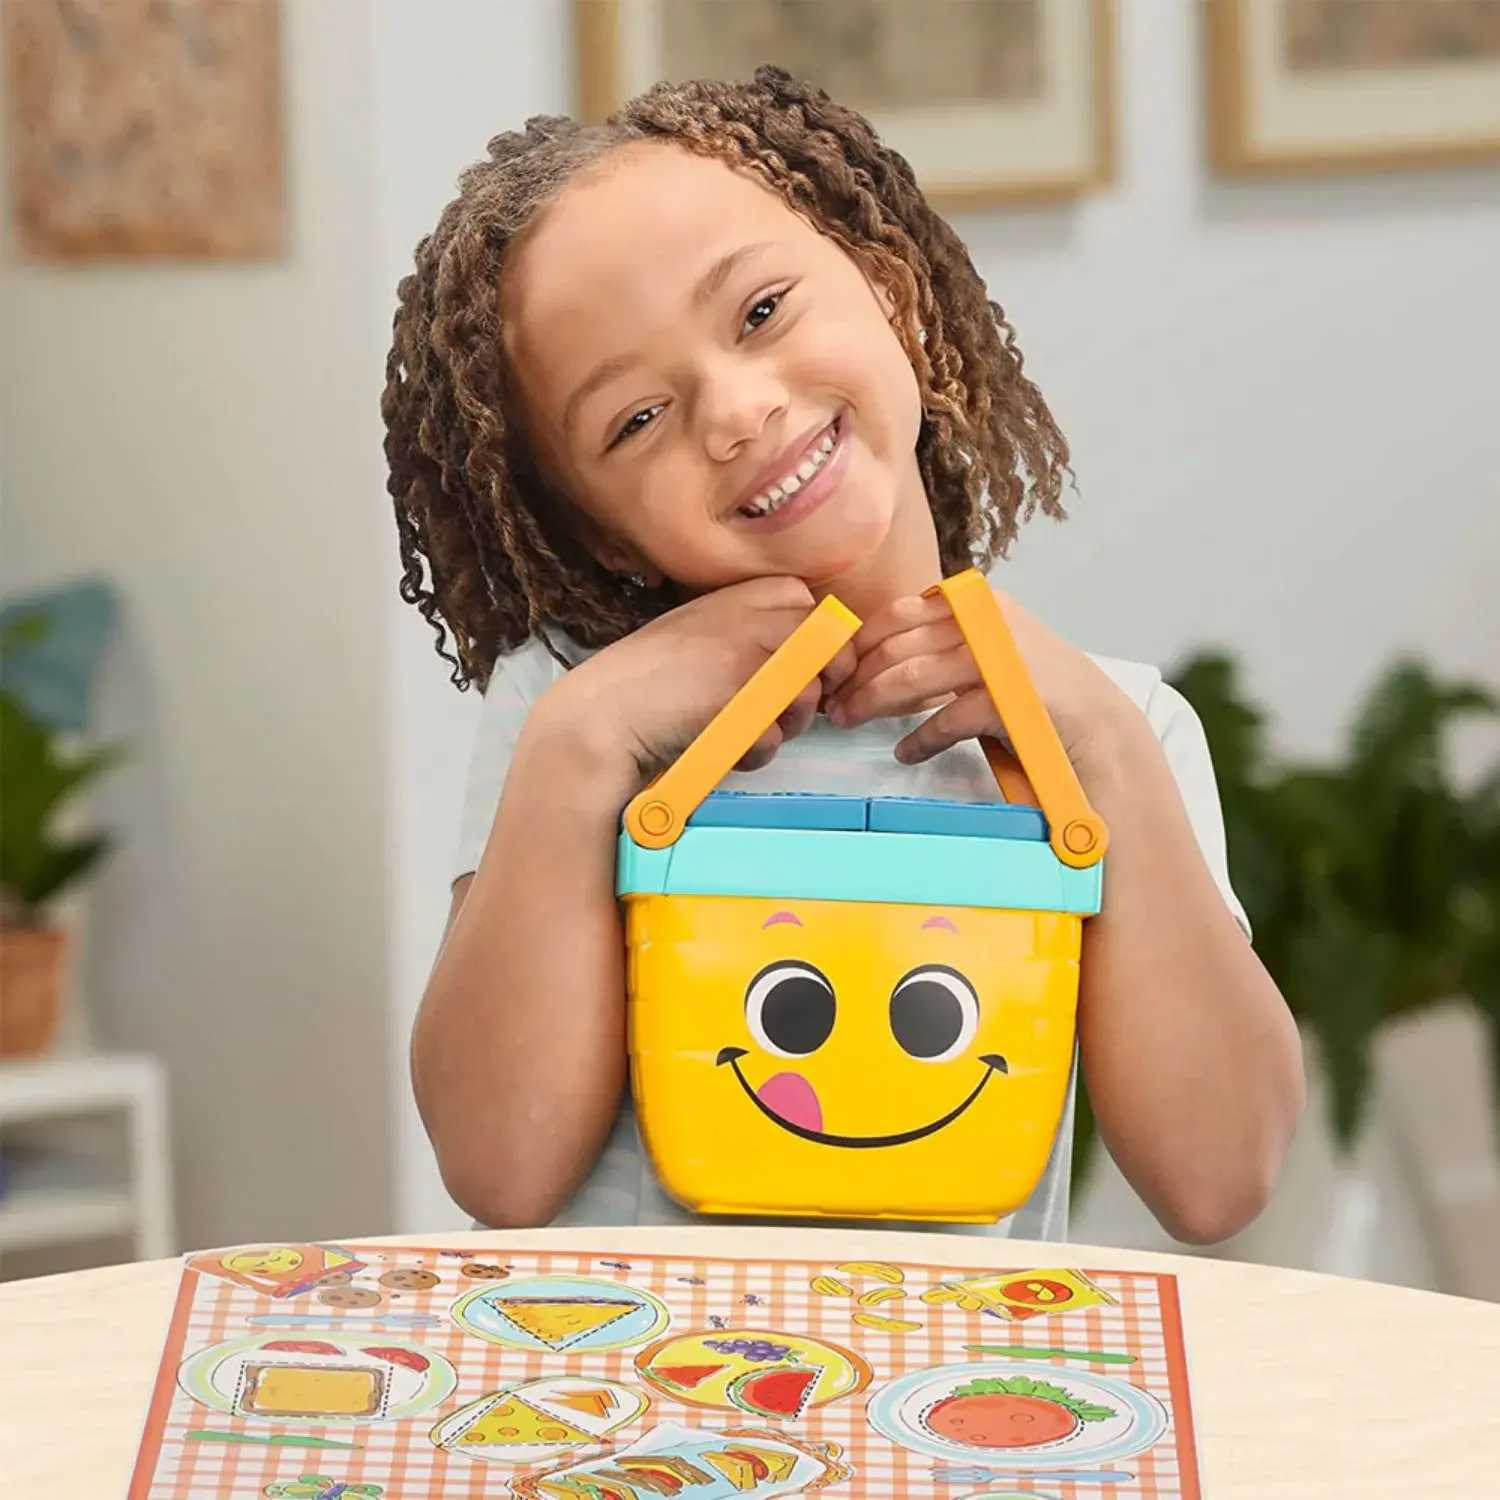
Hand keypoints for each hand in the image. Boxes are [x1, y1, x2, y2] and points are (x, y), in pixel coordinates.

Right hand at [540, 576, 856, 795]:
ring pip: (810, 696)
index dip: (815, 644)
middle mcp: (747, 614)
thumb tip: (811, 664)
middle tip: (782, 711)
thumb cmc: (643, 685)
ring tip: (742, 731)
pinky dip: (754, 752)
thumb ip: (750, 635)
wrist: (599, 718)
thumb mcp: (699, 636)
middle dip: (814, 689)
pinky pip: (777, 733)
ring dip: (784, 727)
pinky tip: (721, 746)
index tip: (799, 671)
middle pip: (826, 650)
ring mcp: (745, 651)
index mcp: (736, 594)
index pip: (810, 606)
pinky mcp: (738, 695)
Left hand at [824, 587, 1133, 772]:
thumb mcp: (986, 648)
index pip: (898, 614)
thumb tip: (873, 658)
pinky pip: (945, 719)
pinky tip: (905, 752)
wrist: (1097, 727)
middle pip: (897, 647)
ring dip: (872, 703)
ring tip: (852, 723)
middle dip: (857, 679)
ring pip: (911, 677)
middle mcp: (985, 622)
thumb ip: (940, 642)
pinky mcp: (1007, 699)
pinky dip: (919, 739)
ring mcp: (997, 658)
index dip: (859, 644)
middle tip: (833, 706)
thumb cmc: (1034, 693)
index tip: (836, 671)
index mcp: (976, 602)